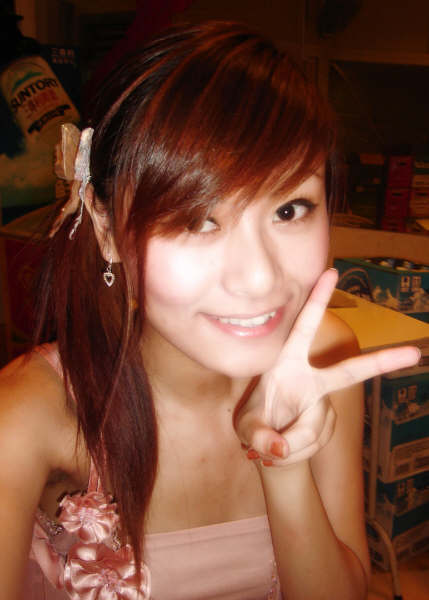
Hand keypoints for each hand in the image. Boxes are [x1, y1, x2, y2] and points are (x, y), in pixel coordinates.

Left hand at [233, 269, 420, 466]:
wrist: (271, 448)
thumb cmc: (256, 424)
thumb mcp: (247, 429)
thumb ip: (258, 437)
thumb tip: (279, 450)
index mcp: (286, 364)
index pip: (302, 327)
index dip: (318, 301)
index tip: (331, 271)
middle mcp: (310, 379)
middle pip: (350, 371)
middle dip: (382, 361)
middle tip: (414, 353)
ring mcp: (322, 402)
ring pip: (315, 425)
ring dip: (290, 442)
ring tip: (275, 443)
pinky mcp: (329, 422)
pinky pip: (315, 441)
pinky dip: (297, 451)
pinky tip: (288, 447)